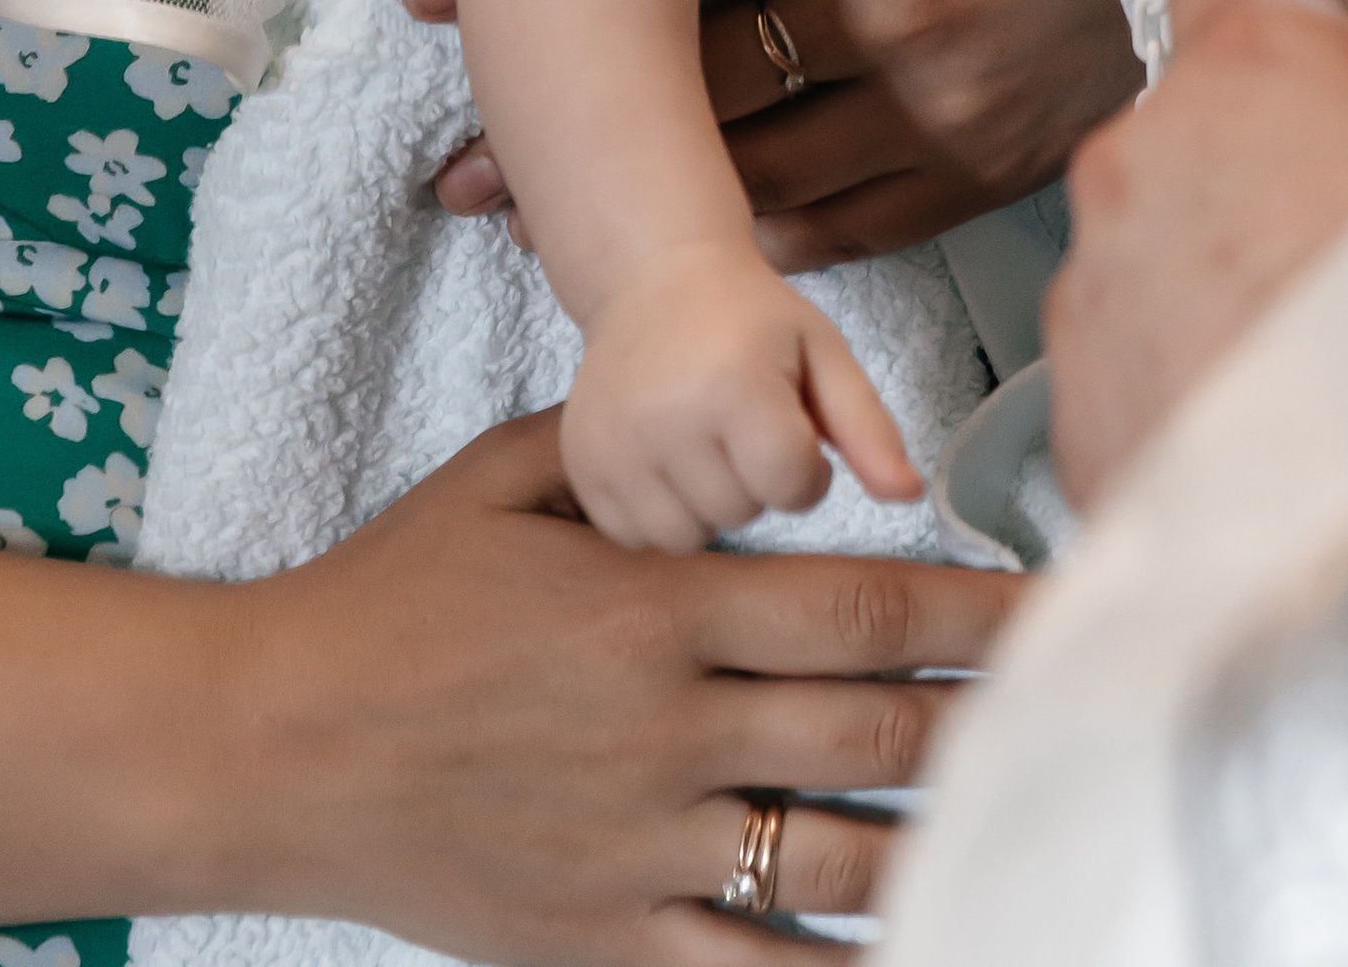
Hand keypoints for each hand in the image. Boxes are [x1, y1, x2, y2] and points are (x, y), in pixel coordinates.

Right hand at [229, 410, 1014, 960]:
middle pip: (872, 732)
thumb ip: (631, 456)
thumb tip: (739, 434)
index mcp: (654, 606)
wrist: (265, 741)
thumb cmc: (391, 594)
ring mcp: (634, 846)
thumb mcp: (507, 477)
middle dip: (990, 719)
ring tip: (1024, 821)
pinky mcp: (597, 939)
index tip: (1052, 605)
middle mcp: (663, 728)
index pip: (858, 608)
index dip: (973, 610)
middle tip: (1082, 710)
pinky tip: (918, 947)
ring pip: (833, 857)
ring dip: (939, 839)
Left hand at [408, 0, 1136, 250]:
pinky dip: (725, 235)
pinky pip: (813, 228)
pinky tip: (651, 241)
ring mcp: (931, 105)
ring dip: (621, 192)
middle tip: (447, 153)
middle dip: (556, 117)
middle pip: (687, 68)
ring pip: (737, 163)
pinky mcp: (954, 185)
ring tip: (504, 211)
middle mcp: (898, 1)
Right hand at [563, 240, 921, 551]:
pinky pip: (635, 535)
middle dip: (755, 483)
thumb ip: (870, 427)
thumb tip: (909, 496)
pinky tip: (666, 461)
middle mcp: (665, 417)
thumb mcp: (822, 353)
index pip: (793, 486)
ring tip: (704, 445)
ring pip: (688, 535)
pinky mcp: (583, 464)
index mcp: (734, 383)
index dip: (804, 468)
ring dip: (708, 504)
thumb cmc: (750, 318)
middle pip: (740, 514)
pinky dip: (658, 511)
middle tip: (741, 427)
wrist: (654, 278)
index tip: (790, 429)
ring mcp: (615, 443)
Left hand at [1049, 0, 1347, 510]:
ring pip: (1149, 254)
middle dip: (1258, 175)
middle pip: (1190, 127)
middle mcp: (1146, 158)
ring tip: (1325, 368)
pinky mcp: (1077, 415)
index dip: (1295, 19)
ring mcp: (1097, 287)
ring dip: (1215, 291)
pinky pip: (1126, 374)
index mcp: (1256, 67)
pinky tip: (1279, 444)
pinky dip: (1184, 398)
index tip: (1328, 61)